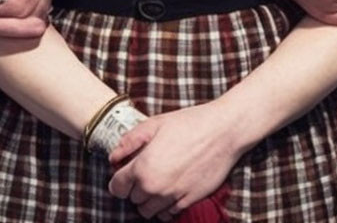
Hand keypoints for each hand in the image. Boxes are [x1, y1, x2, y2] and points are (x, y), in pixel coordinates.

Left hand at [107, 103, 240, 219]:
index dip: (118, 180)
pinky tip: (171, 188)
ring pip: (148, 212)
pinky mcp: (189, 202)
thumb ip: (130, 140)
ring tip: (158, 181)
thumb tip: (114, 157)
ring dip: (149, 200)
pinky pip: (168, 215)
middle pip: (133, 200)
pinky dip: (165, 206)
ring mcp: (172, 197)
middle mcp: (155, 187)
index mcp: (143, 167)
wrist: (223, 131)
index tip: (124, 173)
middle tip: (145, 171)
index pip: (117, 188)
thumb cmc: (189, 123)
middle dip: (135, 187)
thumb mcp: (155, 123)